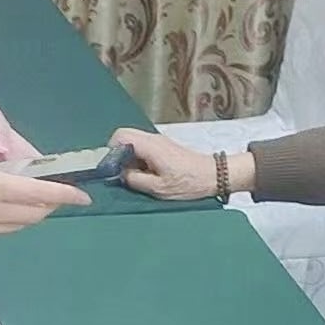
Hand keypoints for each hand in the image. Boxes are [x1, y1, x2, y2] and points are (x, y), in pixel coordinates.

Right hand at [0, 147, 90, 298]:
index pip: (38, 192)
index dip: (64, 193)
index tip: (84, 195)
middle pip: (35, 212)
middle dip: (53, 204)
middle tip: (58, 192)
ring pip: (21, 222)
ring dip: (35, 213)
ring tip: (36, 200)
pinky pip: (3, 227)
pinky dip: (15, 218)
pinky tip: (4, 209)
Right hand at [109, 128, 252, 201]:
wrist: (214, 176)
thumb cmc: (189, 183)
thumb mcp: (159, 188)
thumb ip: (135, 180)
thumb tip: (119, 175)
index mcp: (150, 146)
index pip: (119, 137)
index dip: (110, 152)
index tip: (111, 169)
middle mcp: (153, 138)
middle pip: (124, 136)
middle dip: (117, 154)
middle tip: (121, 173)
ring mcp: (159, 141)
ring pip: (133, 142)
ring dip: (128, 157)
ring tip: (134, 176)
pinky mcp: (163, 147)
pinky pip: (142, 147)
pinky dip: (137, 158)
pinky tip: (145, 174)